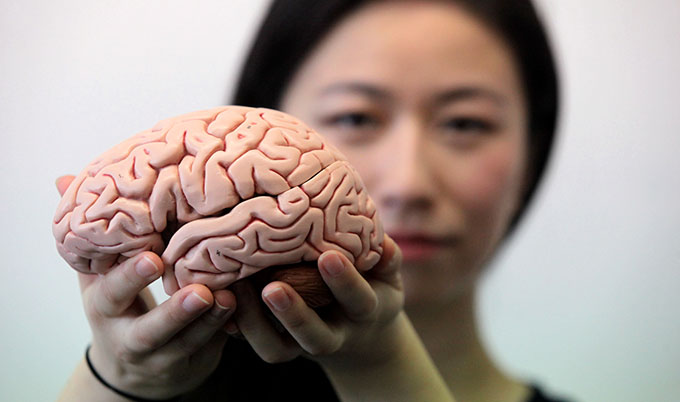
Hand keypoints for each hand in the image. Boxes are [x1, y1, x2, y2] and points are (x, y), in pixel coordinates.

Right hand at [56, 175, 236, 398]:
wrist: (134, 370)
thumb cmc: (119, 306)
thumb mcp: (98, 275)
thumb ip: (93, 231)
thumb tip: (64, 179)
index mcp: (105, 306)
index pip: (111, 292)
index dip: (130, 276)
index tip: (152, 257)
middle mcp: (130, 336)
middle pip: (149, 330)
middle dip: (173, 313)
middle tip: (199, 292)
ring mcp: (162, 357)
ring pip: (185, 344)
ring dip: (208, 322)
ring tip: (229, 299)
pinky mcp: (190, 364)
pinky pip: (210, 349)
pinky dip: (226, 329)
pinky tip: (243, 307)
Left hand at [229, 234, 403, 367]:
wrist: (361, 335)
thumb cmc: (373, 289)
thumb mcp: (388, 277)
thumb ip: (387, 259)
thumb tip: (383, 242)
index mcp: (365, 312)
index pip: (358, 300)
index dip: (344, 282)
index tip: (328, 257)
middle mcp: (336, 335)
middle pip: (315, 336)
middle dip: (294, 314)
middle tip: (272, 288)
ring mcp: (305, 345)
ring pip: (280, 349)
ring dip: (257, 324)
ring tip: (238, 290)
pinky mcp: (282, 347)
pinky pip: (259, 346)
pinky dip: (240, 328)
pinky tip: (224, 298)